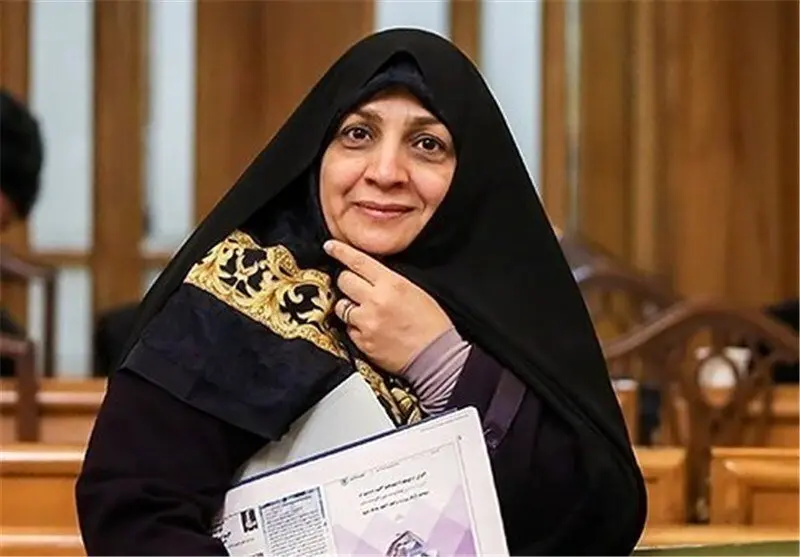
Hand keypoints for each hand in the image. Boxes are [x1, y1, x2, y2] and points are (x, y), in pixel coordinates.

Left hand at [324, 239, 452, 373]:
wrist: (435, 356)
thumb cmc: (431, 323)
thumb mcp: (414, 290)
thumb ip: (389, 280)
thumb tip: (369, 273)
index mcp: (391, 284)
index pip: (358, 261)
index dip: (340, 251)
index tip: (330, 246)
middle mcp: (375, 301)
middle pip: (343, 280)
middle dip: (347, 281)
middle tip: (355, 286)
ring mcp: (366, 323)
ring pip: (341, 306)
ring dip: (348, 306)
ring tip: (365, 312)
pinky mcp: (362, 342)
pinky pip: (348, 329)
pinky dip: (355, 328)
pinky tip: (371, 330)